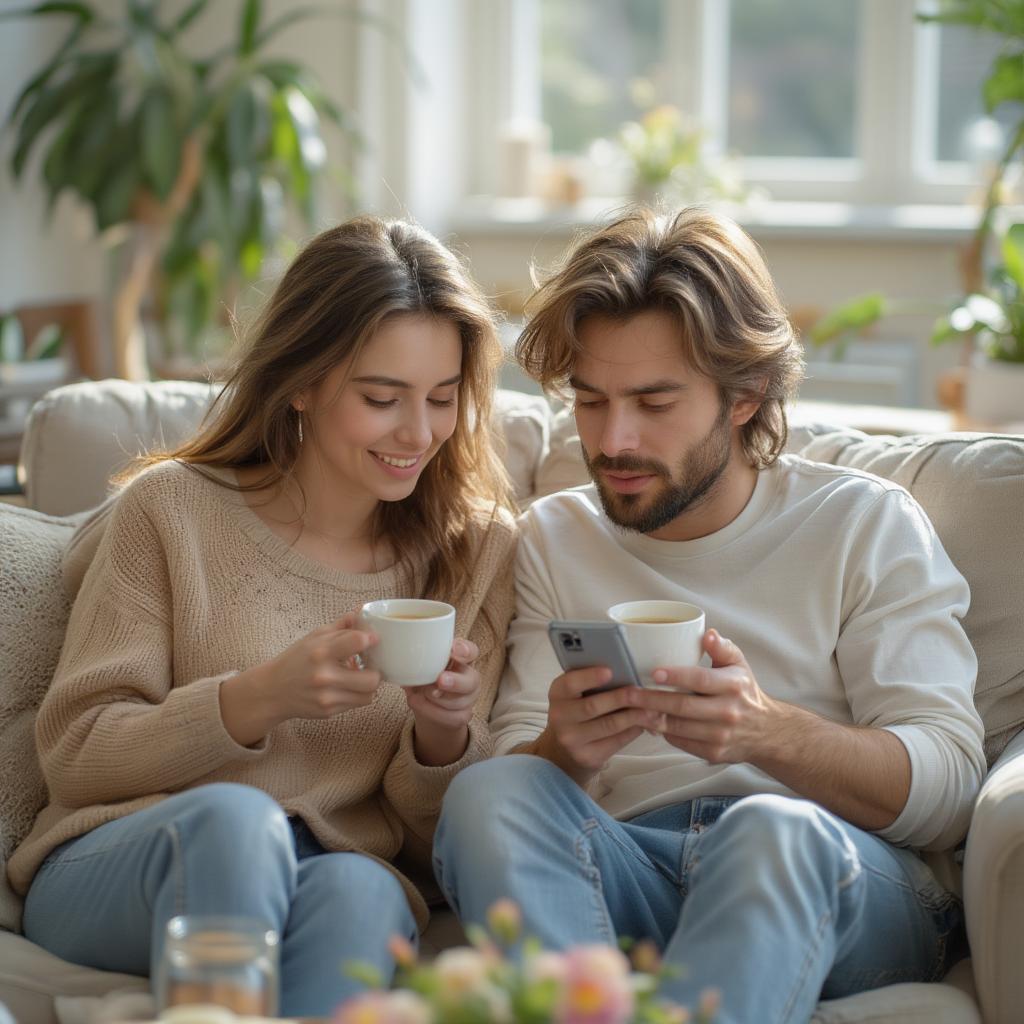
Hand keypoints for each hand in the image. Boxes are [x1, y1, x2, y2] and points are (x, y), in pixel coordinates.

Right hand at [222, 612, 381, 743]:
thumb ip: (342, 625)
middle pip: (372, 678)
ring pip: (370, 694)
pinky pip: (358, 703)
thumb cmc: (296, 660)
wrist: (272, 691)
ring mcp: (327, 697)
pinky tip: (348, 686)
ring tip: (359, 675)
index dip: (371, 639)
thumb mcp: (315, 637)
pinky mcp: (329, 712)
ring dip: (369, 684)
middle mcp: (324, 676)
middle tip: (369, 663)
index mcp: (321, 652)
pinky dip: (358, 694)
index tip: (371, 639)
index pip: (358, 641)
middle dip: (375, 669)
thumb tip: (363, 609)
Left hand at [406, 638, 481, 765]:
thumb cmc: (423, 677)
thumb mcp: (418, 665)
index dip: (465, 650)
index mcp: (460, 658)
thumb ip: (414, 660)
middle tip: (440, 680)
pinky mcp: (463, 715)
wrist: (426, 706)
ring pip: (459, 702)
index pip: (471, 651)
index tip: (453, 650)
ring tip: (419, 694)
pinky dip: (431, 711)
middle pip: (472, 680)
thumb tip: (396, 654)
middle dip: (455, 681)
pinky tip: (418, 703)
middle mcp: (469, 677)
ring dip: (437, 699)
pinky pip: (451, 717)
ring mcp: (468, 698)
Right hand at [535, 666, 660, 782]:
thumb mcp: (575, 695)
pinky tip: (645, 723)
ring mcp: (572, 740)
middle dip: (620, 698)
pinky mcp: (587, 757)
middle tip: (641, 692)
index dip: (589, 677)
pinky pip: (616, 741)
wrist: (564, 750)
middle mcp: (560, 717)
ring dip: (634, 716)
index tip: (609, 671)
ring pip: (609, 725)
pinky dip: (634, 730)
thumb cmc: (578, 712)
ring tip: (653, 709)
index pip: (570, 683)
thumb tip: (626, 672)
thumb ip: (591, 683)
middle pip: (593, 706)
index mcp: (558, 694)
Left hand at [632, 629, 781, 763]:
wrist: (765, 731)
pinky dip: (663, 732)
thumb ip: (722, 648)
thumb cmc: (744, 691)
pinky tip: (649, 721)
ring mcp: (720, 735)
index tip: (653, 672)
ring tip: (631, 708)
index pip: (700, 680)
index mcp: (734, 685)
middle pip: (682, 706)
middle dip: (651, 700)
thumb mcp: (739, 665)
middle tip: (628, 693)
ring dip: (651, 718)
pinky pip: (680, 742)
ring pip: (677, 727)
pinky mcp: (712, 753)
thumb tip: (708, 634)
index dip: (676, 676)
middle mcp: (728, 712)